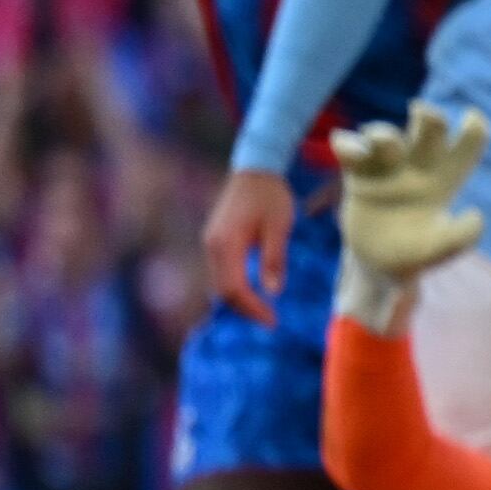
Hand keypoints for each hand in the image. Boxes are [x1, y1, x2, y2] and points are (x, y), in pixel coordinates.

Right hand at [201, 169, 299, 323]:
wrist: (256, 168)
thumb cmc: (270, 195)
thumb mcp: (279, 226)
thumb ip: (274, 258)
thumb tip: (273, 292)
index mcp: (225, 243)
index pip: (234, 288)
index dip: (252, 308)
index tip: (273, 321)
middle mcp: (212, 246)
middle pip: (223, 290)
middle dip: (246, 309)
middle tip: (271, 321)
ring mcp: (211, 243)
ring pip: (220, 283)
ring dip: (240, 300)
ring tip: (264, 312)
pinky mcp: (216, 241)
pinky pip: (222, 272)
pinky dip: (236, 287)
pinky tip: (253, 293)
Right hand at [334, 102, 488, 281]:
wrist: (378, 265)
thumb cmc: (416, 253)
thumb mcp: (442, 251)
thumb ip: (462, 237)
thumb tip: (475, 215)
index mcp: (447, 178)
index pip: (469, 143)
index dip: (475, 126)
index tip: (471, 118)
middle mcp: (419, 166)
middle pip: (429, 128)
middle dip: (428, 116)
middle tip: (420, 113)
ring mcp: (388, 167)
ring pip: (386, 136)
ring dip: (382, 134)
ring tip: (378, 142)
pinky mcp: (359, 175)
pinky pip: (351, 150)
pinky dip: (348, 144)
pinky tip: (345, 146)